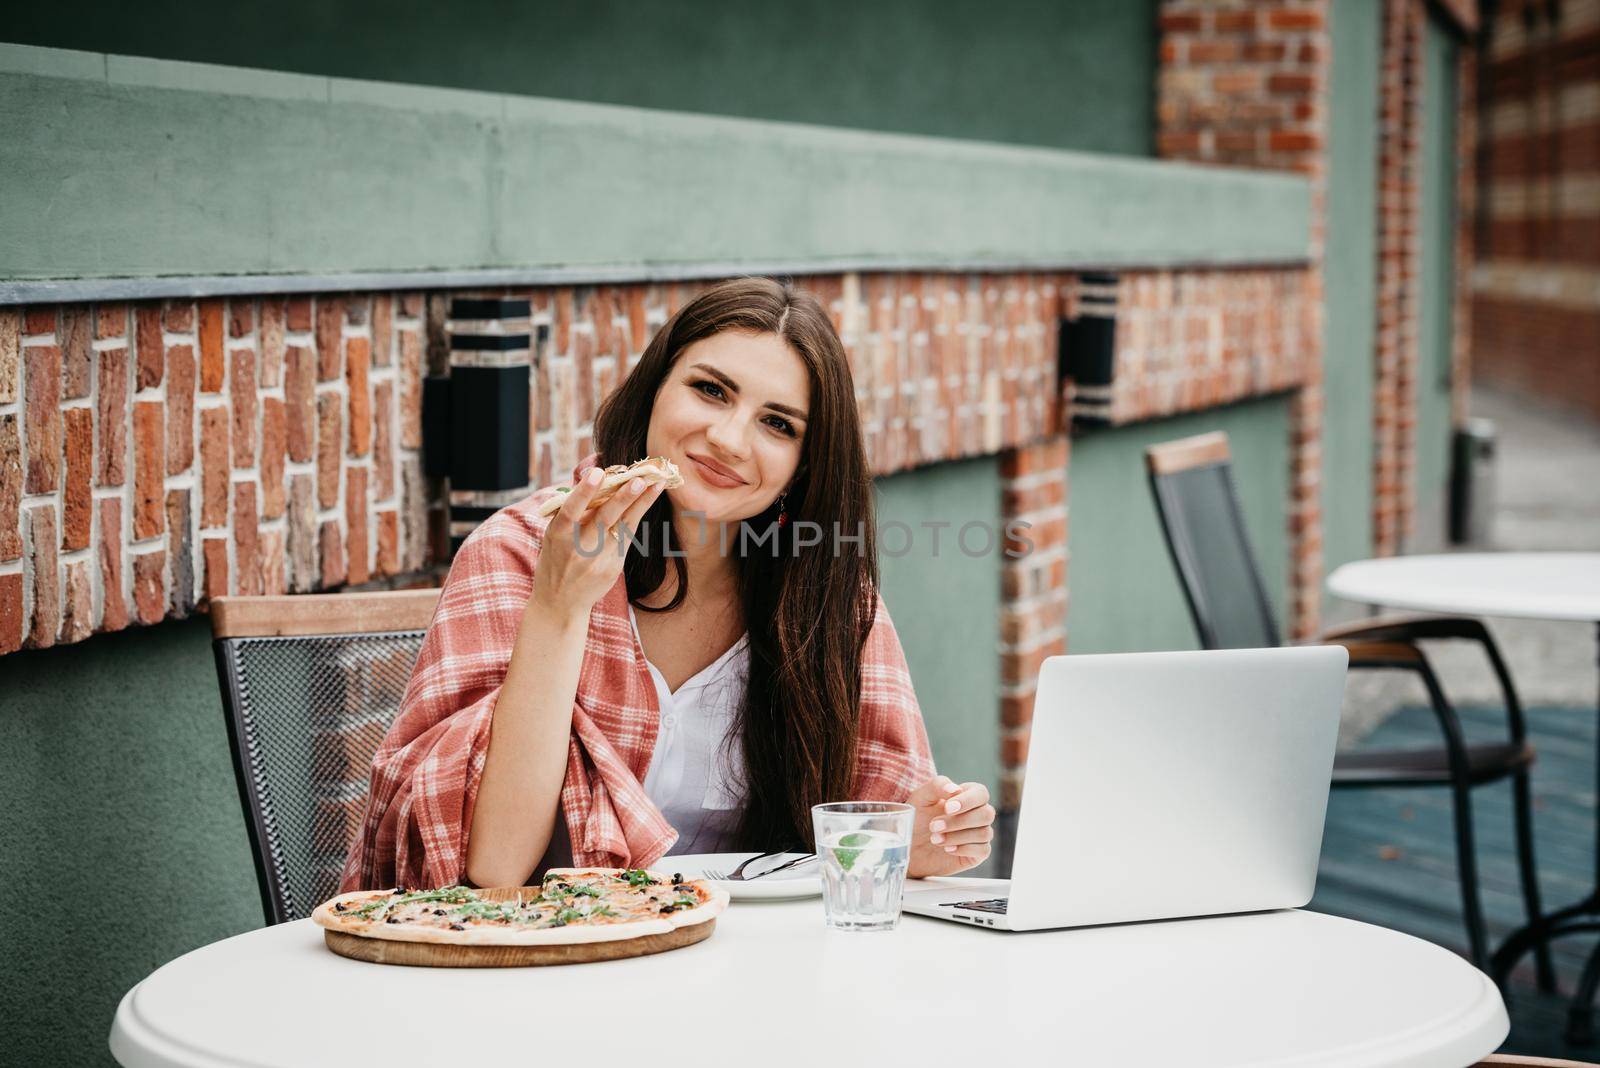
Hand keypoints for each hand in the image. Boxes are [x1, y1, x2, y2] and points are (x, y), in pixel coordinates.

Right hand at [529, 467, 663, 619]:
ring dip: (640, 504)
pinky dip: (638, 517)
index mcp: (558, 535)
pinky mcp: (613, 567)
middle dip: (623, 497)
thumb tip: (594, 480)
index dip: (584, 492)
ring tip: (656, 484)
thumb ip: (570, 513)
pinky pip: (627, 538)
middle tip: (639, 479)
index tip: (597, 473)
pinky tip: (649, 499)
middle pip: (603, 518)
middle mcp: (579, 547)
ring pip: (622, 527)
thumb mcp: (554, 536)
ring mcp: (598, 559)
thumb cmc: (556, 559)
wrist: (560, 602)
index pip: (571, 510)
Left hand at [906, 775, 994, 877]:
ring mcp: (979, 834)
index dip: (968, 800)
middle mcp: (977, 814)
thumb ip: (937, 786)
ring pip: (984, 833)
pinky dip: (964, 849)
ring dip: (957, 836)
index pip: (981, 793)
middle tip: (934, 826)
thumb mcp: (921, 798)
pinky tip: (947, 849)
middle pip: (987, 814)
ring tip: (935, 839)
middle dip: (959, 821)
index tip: (947, 808)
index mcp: (967, 796)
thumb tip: (955, 789)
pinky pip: (983, 850)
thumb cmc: (917, 818)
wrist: (910, 846)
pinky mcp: (978, 853)